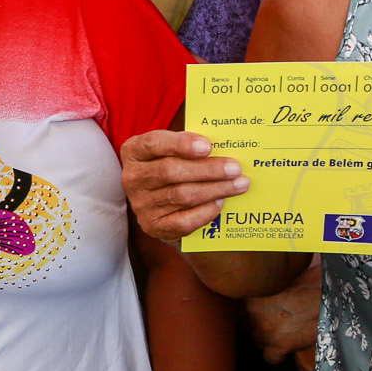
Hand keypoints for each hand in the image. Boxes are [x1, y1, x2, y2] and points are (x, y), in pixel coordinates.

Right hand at [120, 131, 248, 243]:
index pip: (154, 144)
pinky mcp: (153, 226)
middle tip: (235, 168)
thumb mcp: (173, 152)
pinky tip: (220, 203)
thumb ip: (190, 147)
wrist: (165, 206)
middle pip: (170, 171)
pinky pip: (183, 221)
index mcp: (134, 151)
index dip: (181, 144)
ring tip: (238, 184)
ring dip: (215, 189)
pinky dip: (205, 212)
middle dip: (207, 169)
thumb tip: (223, 148)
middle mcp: (132, 178)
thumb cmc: (174, 169)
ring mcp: (141, 204)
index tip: (207, 146)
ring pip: (181, 195)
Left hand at [244, 259, 321, 370]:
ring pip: (256, 342)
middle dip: (256, 325)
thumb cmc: (312, 284)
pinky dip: (277, 355)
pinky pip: (270, 357)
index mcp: (254, 293)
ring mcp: (265, 330)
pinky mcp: (280, 345)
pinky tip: (286, 348)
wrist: (331, 298)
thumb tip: (263, 291)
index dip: (250, 312)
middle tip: (272, 323)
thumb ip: (268, 288)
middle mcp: (254, 312)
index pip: (239, 308)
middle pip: (245, 326)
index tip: (258, 313)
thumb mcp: (283, 279)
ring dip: (266, 339)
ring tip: (281, 333)